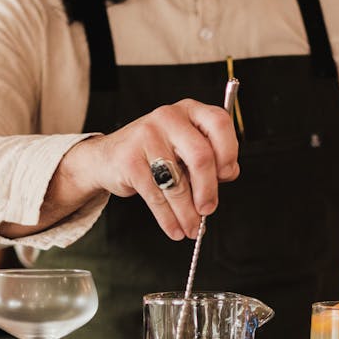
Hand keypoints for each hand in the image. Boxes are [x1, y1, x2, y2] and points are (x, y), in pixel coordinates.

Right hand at [62, 99, 239, 239]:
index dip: (229, 152)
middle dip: (208, 190)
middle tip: (208, 209)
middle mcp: (169, 118)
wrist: (109, 157)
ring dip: (187, 213)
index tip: (227, 176)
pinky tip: (174, 227)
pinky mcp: (130, 160)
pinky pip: (156, 196)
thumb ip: (210, 159)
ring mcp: (147, 136)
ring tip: (191, 228)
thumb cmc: (154, 153)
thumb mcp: (185, 149)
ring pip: (177, 182)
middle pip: (201, 156)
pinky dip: (167, 218)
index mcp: (190, 110)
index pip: (219, 123)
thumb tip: (229, 175)